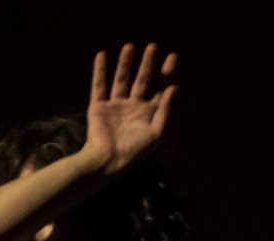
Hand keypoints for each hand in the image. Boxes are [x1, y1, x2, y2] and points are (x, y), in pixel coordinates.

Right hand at [83, 42, 177, 174]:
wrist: (107, 162)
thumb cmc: (134, 152)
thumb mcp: (156, 133)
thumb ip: (165, 110)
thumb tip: (175, 88)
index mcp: (148, 114)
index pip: (159, 89)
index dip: (166, 73)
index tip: (172, 56)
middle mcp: (132, 107)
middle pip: (142, 80)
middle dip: (148, 64)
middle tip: (154, 46)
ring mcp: (115, 106)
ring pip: (121, 79)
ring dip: (125, 63)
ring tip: (130, 46)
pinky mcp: (98, 107)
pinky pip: (98, 85)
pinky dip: (99, 71)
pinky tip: (102, 56)